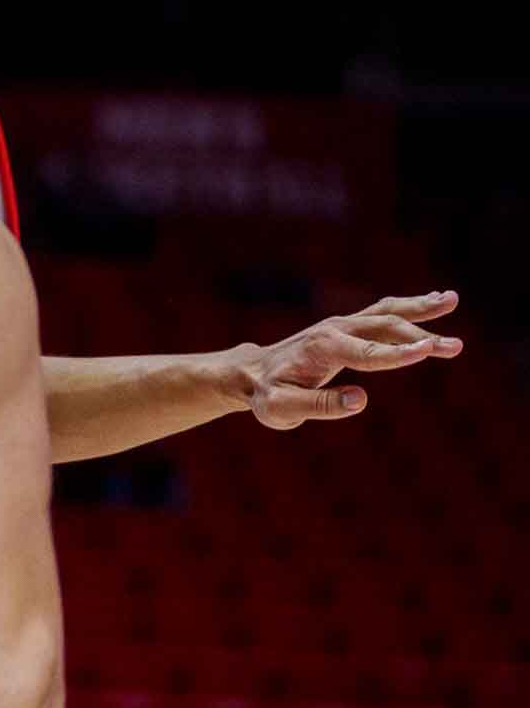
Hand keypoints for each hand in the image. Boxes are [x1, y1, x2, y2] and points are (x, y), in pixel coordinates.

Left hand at [239, 291, 461, 427]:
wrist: (250, 373)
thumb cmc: (266, 394)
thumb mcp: (282, 408)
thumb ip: (320, 405)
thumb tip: (360, 401)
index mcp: (322, 349)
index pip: (367, 353)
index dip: (398, 353)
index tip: (429, 350)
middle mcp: (334, 330)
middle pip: (384, 328)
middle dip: (421, 336)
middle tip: (456, 346)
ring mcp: (341, 325)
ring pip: (386, 313)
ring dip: (421, 309)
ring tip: (452, 299)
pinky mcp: (346, 327)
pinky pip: (381, 312)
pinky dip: (409, 307)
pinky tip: (434, 301)